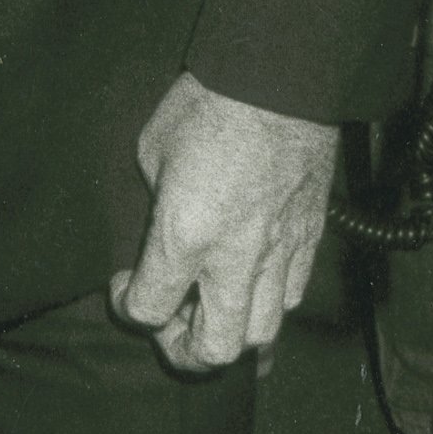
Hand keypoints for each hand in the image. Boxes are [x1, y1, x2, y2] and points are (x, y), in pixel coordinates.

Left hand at [109, 72, 337, 372]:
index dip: (127, 305)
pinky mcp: (310, 242)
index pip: (150, 309)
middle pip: (215, 349)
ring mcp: (280, 255)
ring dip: (230, 336)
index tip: (122, 283)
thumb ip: (159, 203)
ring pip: (261, 335)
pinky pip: (292, 299)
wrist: (279, 81)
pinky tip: (250, 292)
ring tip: (210, 315)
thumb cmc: (207, 106)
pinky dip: (267, 309)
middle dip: (184, 352)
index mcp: (185, 236)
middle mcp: (235, 260)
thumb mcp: (154, 150)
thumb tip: (167, 223)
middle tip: (169, 325)